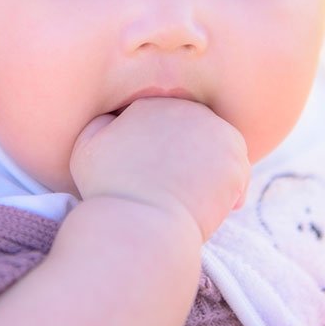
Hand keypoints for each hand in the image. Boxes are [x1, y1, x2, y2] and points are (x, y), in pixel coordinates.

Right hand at [70, 98, 248, 240]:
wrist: (139, 223)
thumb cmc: (109, 191)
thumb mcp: (87, 148)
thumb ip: (102, 123)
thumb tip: (116, 117)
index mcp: (154, 103)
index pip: (167, 121)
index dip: (163, 148)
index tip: (157, 172)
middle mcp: (189, 110)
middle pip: (196, 132)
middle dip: (191, 157)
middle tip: (179, 187)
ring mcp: (217, 135)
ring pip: (219, 150)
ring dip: (212, 172)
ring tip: (194, 198)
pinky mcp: (236, 163)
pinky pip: (237, 174)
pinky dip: (230, 191)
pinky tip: (213, 207)